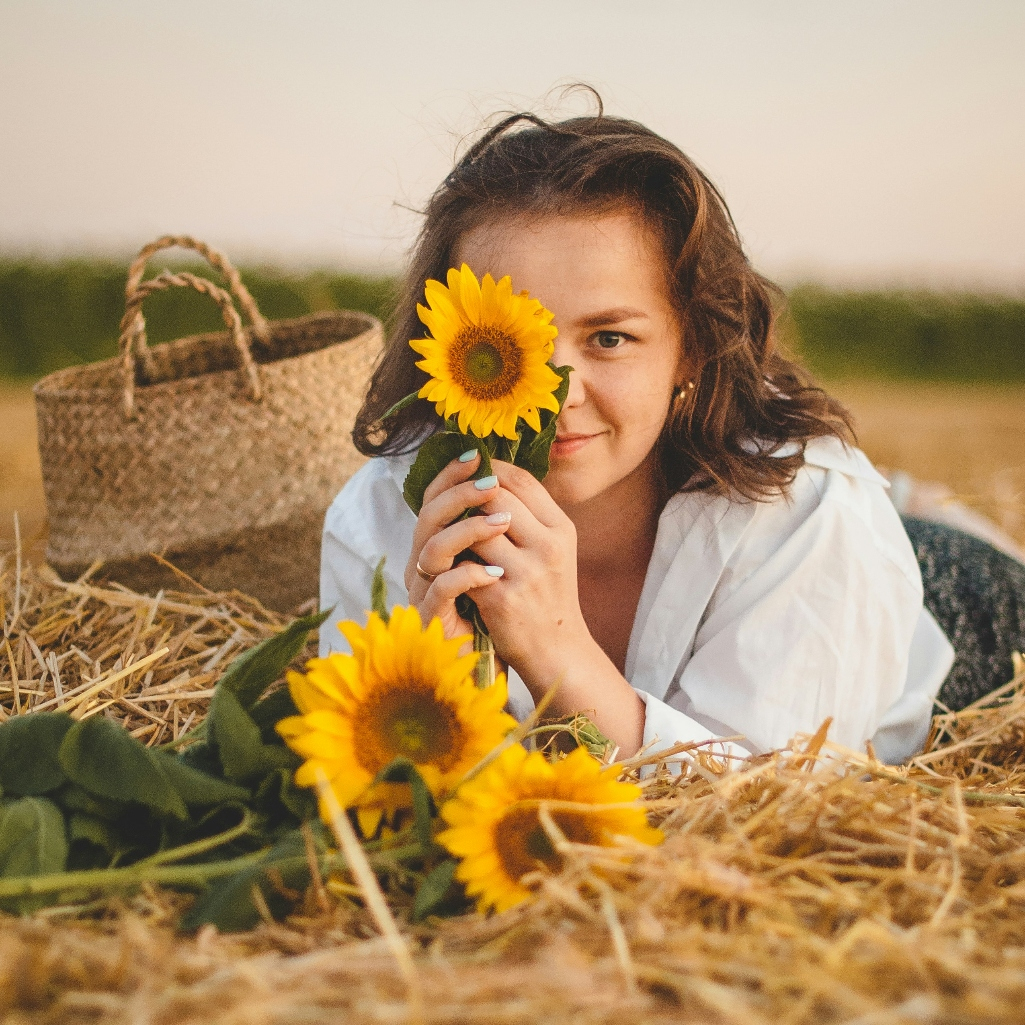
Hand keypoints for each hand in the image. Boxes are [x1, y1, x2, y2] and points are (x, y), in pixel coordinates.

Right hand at [404, 450, 511, 642]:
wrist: (500, 663)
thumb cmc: (503, 609)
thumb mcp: (501, 560)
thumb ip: (496, 526)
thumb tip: (512, 479)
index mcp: (437, 544)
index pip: (434, 498)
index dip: (452, 474)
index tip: (478, 455)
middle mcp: (424, 564)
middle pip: (428, 515)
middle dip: (459, 493)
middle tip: (490, 483)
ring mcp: (425, 592)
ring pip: (431, 549)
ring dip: (467, 530)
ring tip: (502, 524)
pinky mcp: (434, 621)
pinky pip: (441, 589)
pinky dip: (468, 576)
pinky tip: (495, 573)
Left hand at [467, 459, 645, 755]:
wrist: (556, 649)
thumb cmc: (548, 594)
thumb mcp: (552, 549)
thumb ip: (529, 515)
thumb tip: (489, 475)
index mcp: (561, 530)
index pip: (522, 481)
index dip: (491, 469)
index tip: (470, 467)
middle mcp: (548, 547)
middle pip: (496, 497)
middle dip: (468, 496)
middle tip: (452, 500)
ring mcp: (525, 573)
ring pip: (476, 528)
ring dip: (456, 528)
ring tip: (447, 529)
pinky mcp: (501, 598)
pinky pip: (464, 565)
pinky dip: (452, 560)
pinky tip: (446, 560)